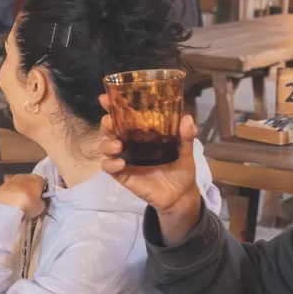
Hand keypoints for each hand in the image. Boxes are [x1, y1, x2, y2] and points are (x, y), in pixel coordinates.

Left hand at [0, 174, 45, 219]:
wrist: (5, 205)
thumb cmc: (28, 204)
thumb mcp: (41, 207)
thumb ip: (42, 202)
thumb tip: (40, 202)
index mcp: (37, 178)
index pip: (43, 183)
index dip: (42, 193)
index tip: (40, 202)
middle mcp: (25, 176)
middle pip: (30, 184)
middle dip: (30, 194)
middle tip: (29, 206)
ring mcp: (11, 180)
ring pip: (18, 188)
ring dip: (19, 195)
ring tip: (18, 208)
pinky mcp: (1, 186)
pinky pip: (9, 192)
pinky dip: (10, 198)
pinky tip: (10, 207)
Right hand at [98, 95, 202, 242]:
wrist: (181, 195)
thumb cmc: (181, 169)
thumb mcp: (186, 151)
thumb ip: (186, 136)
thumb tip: (187, 118)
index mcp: (143, 133)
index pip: (125, 116)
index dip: (113, 105)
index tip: (106, 97)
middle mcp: (130, 143)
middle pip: (110, 129)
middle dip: (106, 123)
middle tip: (109, 122)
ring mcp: (125, 159)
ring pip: (105, 147)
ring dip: (107, 144)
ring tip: (117, 146)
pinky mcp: (123, 175)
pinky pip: (109, 168)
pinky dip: (110, 164)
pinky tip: (120, 164)